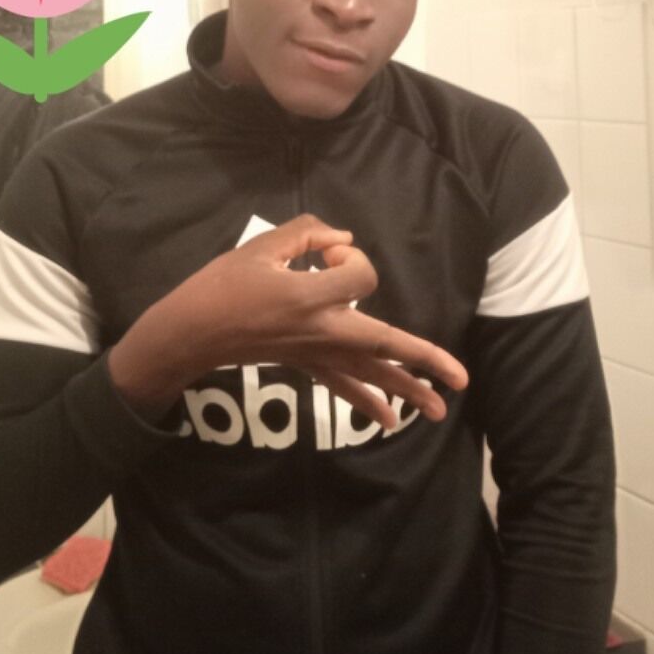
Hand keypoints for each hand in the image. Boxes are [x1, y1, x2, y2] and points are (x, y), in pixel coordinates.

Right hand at [108, 214, 468, 429]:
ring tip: (441, 409)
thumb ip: (308, 232)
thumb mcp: (263, 246)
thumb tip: (343, 240)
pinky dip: (368, 402)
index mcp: (309, 297)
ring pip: (370, 373)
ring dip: (407, 389)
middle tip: (461, 381)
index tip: (326, 252)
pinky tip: (391, 421)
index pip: (359, 275)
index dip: (348, 256)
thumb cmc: (223, 285)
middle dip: (425, 361)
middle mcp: (321, 331)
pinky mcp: (306, 366)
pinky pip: (343, 387)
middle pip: (385, 343)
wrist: (192, 333)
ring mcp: (315, 354)